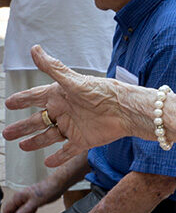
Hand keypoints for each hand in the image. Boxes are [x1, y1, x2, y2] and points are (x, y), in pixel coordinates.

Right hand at [1, 178, 60, 212]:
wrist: (59, 183)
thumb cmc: (48, 188)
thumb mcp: (36, 202)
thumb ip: (25, 210)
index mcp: (19, 197)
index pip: (8, 210)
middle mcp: (22, 197)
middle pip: (12, 210)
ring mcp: (28, 199)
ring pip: (19, 211)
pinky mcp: (35, 201)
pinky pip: (28, 210)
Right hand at [4, 45, 136, 166]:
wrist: (126, 110)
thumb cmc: (102, 92)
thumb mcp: (74, 81)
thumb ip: (53, 67)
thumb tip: (34, 49)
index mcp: (60, 95)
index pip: (35, 97)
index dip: (22, 99)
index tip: (8, 102)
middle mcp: (64, 111)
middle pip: (37, 121)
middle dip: (22, 127)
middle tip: (6, 133)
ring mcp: (73, 127)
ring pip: (49, 137)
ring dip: (35, 142)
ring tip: (22, 146)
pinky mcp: (84, 141)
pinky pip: (68, 151)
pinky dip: (58, 158)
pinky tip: (47, 163)